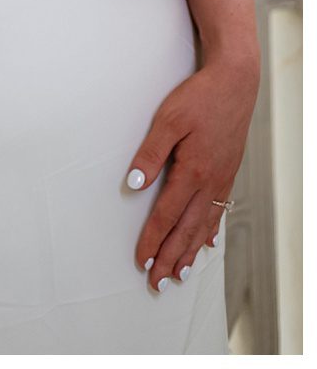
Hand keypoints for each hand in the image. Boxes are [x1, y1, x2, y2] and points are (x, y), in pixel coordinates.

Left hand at [128, 57, 257, 290]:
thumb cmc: (198, 99)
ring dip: (191, 251)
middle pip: (188, 230)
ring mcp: (222, 179)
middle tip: (158, 283)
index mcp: (193, 171)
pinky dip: (210, 231)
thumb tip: (133, 184)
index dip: (153, 240)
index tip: (142, 262)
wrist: (235, 84)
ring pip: (205, 225)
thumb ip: (150, 152)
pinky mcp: (228, 173)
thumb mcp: (168, 119)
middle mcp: (210, 181)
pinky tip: (207, 243)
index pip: (167, 215)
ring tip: (180, 275)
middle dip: (172, 258)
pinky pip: (218, 210)